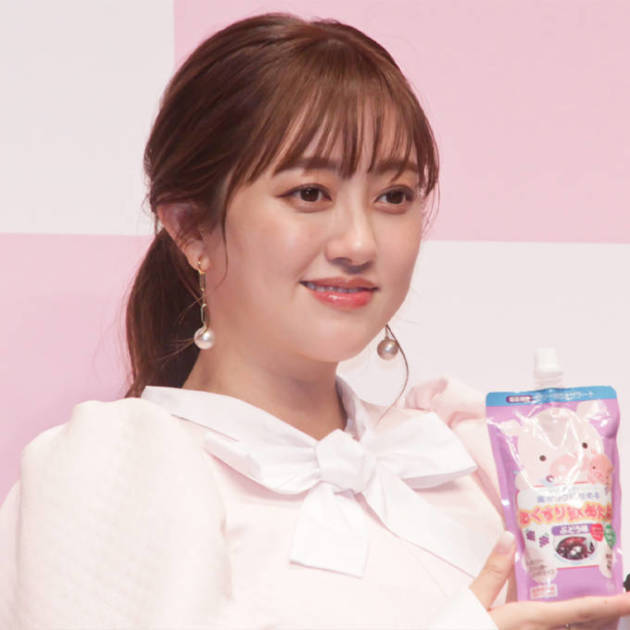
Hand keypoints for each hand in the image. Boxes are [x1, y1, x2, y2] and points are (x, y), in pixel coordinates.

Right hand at [469, 531, 629, 629]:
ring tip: (600, 607)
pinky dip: (565, 622)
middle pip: (583, 625)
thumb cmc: (461, 629)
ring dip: (588, 620)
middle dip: (606, 613)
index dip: (610, 605)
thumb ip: (493, 570)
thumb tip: (508, 537)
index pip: (580, 611)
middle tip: (620, 597)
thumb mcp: (472, 600)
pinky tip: (560, 615)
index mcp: (531, 619)